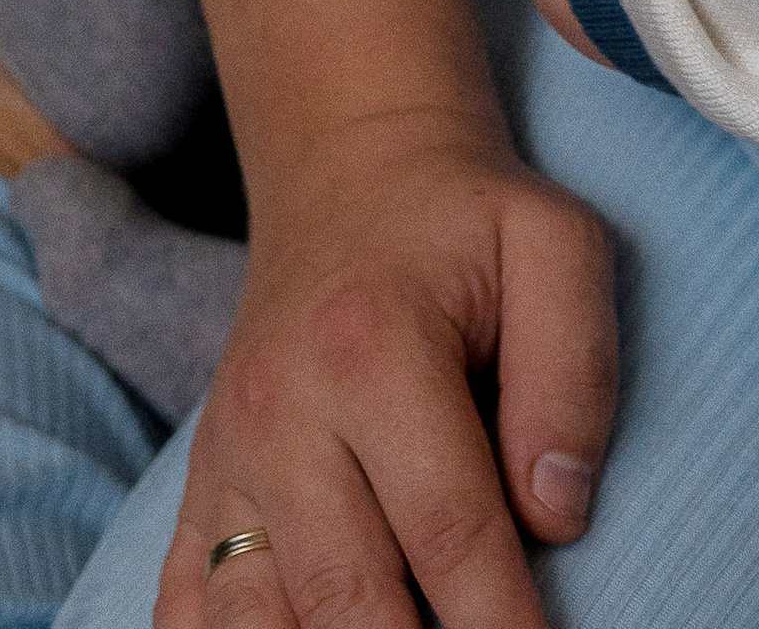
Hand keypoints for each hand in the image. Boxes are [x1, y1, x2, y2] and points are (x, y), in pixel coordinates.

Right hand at [165, 107, 616, 628]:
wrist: (352, 174)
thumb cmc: (467, 220)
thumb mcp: (557, 245)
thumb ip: (574, 371)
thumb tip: (556, 514)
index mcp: (372, 349)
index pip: (449, 529)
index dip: (501, 621)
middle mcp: (278, 413)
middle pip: (345, 597)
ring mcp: (222, 460)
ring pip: (251, 622)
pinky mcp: (195, 492)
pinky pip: (184, 609)